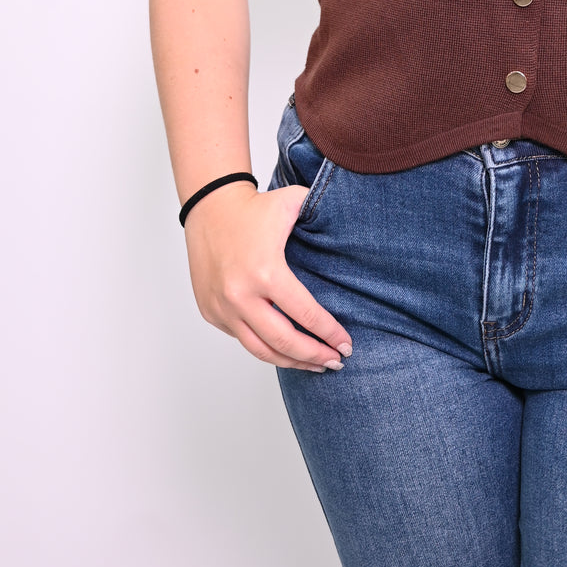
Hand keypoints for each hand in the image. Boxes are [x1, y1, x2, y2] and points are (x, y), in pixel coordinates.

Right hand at [184, 181, 351, 370]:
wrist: (210, 207)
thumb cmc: (254, 207)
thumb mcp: (294, 201)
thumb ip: (324, 213)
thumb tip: (356, 227)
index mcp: (265, 272)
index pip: (305, 314)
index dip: (329, 333)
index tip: (346, 345)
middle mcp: (240, 296)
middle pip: (284, 342)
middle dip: (315, 357)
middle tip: (336, 362)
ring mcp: (222, 308)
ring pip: (261, 351)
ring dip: (292, 362)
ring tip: (315, 365)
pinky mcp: (211, 312)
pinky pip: (242, 339)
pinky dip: (266, 347)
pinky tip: (286, 348)